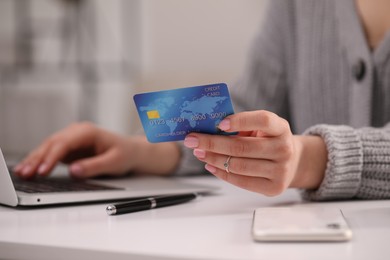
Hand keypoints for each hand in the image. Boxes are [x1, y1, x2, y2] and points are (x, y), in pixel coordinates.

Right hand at [13, 122, 141, 178]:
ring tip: (22, 173)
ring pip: (48, 147)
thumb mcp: (114, 162)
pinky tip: (29, 169)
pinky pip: (51, 153)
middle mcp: (77, 132)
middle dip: (37, 159)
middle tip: (25, 173)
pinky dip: (40, 161)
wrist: (131, 152)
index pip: (65, 143)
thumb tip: (74, 170)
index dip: (52, 157)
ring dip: (35, 160)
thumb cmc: (125, 154)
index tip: (43, 171)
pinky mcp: (69, 148)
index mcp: (88, 132)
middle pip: (52, 144)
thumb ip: (94, 166)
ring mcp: (71, 139)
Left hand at [184, 110, 326, 195]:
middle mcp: (284, 149)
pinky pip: (241, 181)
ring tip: (198, 153)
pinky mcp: (273, 187)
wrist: (292, 162)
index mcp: (281, 128)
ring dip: (213, 158)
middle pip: (242, 146)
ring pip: (238, 165)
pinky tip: (210, 165)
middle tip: (192, 139)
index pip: (263, 120)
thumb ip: (241, 126)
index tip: (219, 123)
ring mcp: (280, 170)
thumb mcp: (261, 128)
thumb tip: (209, 129)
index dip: (240, 121)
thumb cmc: (268, 140)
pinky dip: (221, 173)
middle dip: (212, 143)